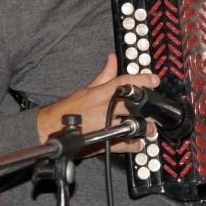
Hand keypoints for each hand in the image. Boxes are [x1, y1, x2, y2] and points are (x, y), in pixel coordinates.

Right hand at [37, 53, 158, 154]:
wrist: (50, 129)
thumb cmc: (69, 110)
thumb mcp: (87, 89)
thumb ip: (104, 75)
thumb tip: (112, 59)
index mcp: (99, 94)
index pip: (123, 83)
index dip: (141, 80)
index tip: (155, 79)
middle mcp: (102, 110)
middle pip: (131, 105)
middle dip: (146, 108)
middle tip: (155, 109)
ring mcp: (103, 127)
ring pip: (131, 126)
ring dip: (144, 128)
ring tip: (150, 128)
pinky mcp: (103, 144)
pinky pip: (124, 146)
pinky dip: (134, 145)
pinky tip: (138, 143)